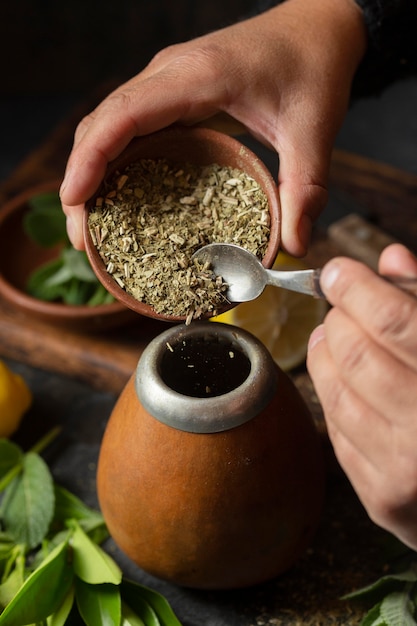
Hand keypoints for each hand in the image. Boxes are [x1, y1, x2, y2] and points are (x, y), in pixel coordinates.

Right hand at [59, 0, 365, 252]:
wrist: (316, 29)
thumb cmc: (312, 68)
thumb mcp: (314, 130)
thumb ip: (306, 187)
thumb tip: (295, 245)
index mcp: (198, 76)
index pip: (124, 113)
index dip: (92, 156)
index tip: (75, 199)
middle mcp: (169, 74)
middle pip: (102, 123)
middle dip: (82, 178)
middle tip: (82, 236)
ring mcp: (166, 82)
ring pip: (107, 125)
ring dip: (91, 173)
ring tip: (91, 226)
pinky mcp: (171, 95)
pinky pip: (128, 128)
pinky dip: (112, 163)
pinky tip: (117, 199)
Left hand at [307, 244, 416, 548]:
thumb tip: (389, 258)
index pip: (394, 322)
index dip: (356, 288)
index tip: (337, 271)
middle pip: (356, 356)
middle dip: (338, 320)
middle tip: (340, 306)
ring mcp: (404, 471)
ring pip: (336, 395)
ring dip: (324, 355)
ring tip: (330, 336)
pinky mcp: (383, 500)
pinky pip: (337, 433)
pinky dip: (332, 397)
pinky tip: (340, 379)